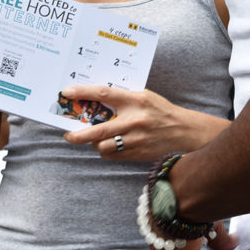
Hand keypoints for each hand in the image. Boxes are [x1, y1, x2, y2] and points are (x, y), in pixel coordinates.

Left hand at [62, 85, 226, 158]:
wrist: (183, 131)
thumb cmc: (160, 111)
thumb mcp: (144, 97)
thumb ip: (123, 98)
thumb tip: (95, 99)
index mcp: (136, 100)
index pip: (104, 94)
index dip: (83, 92)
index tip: (67, 92)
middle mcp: (134, 120)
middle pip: (99, 129)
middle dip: (79, 134)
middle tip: (68, 135)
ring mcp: (136, 139)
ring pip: (103, 146)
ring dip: (95, 143)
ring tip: (96, 138)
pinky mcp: (137, 153)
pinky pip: (113, 156)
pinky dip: (106, 151)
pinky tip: (109, 145)